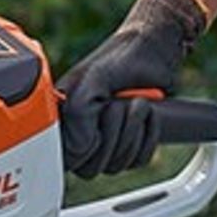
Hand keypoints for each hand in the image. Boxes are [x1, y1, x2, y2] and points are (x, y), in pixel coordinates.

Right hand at [57, 0, 208, 177]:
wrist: (154, 48)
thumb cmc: (120, 58)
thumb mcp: (90, 81)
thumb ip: (76, 114)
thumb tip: (80, 149)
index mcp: (62, 119)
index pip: (66, 159)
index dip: (87, 146)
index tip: (99, 115)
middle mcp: (80, 133)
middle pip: (92, 168)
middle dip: (115, 135)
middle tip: (119, 105)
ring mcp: (106, 139)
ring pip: (116, 166)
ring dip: (134, 134)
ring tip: (137, 104)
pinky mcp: (130, 142)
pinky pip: (138, 160)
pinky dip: (149, 138)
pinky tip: (148, 115)